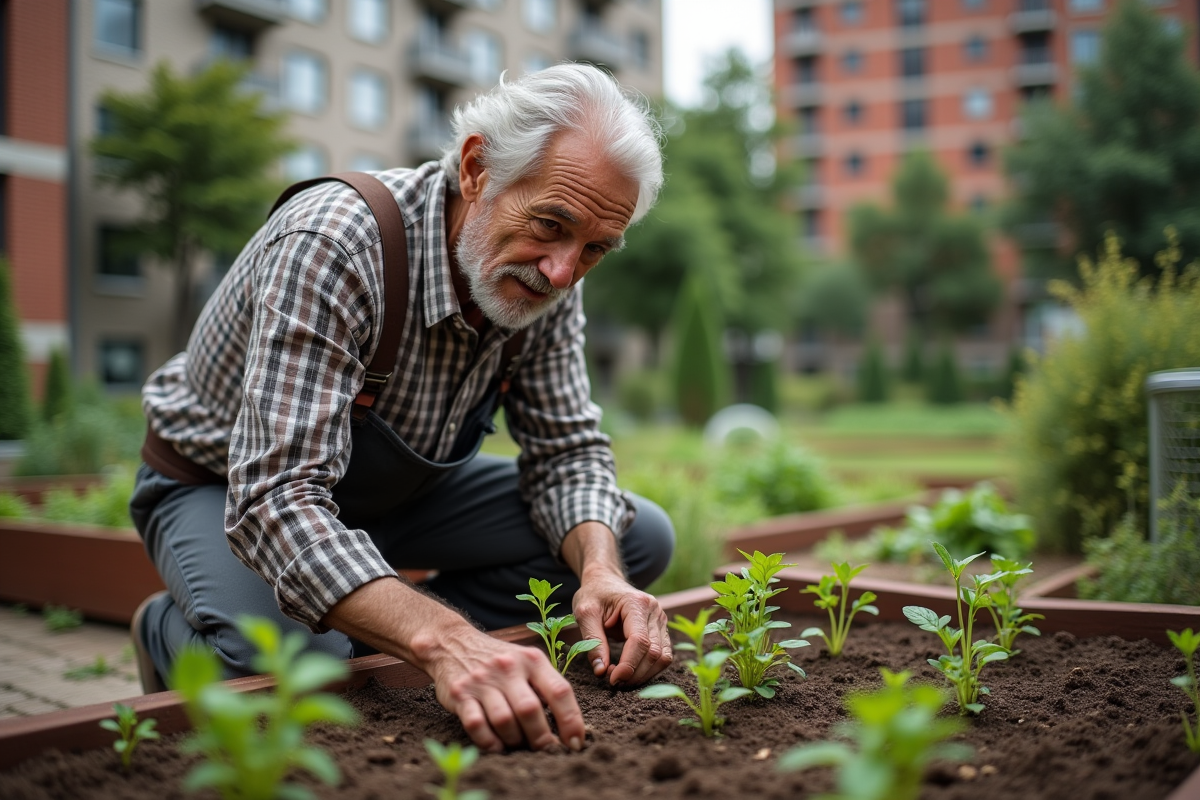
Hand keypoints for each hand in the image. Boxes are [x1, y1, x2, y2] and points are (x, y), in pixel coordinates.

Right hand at [322, 577, 583, 753]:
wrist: (452, 643)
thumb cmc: (500, 661)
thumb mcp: (527, 661)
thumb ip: (547, 687)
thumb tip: (571, 728)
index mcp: (532, 660)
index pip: (560, 692)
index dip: (571, 721)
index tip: (575, 743)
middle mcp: (508, 668)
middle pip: (531, 711)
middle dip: (541, 737)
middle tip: (544, 749)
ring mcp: (482, 681)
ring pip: (505, 720)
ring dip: (515, 740)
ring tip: (519, 744)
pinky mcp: (460, 694)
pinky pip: (477, 725)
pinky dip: (490, 741)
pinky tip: (497, 745)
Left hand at [572, 569, 671, 686]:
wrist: (604, 581)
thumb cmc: (593, 595)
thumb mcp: (585, 613)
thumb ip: (592, 641)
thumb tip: (601, 671)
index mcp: (637, 603)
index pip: (640, 641)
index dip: (628, 665)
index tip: (611, 679)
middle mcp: (655, 611)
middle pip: (654, 653)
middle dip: (634, 673)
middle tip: (612, 680)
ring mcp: (661, 620)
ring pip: (662, 658)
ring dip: (643, 675)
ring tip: (620, 678)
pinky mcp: (661, 630)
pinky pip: (663, 656)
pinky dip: (649, 669)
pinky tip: (630, 672)